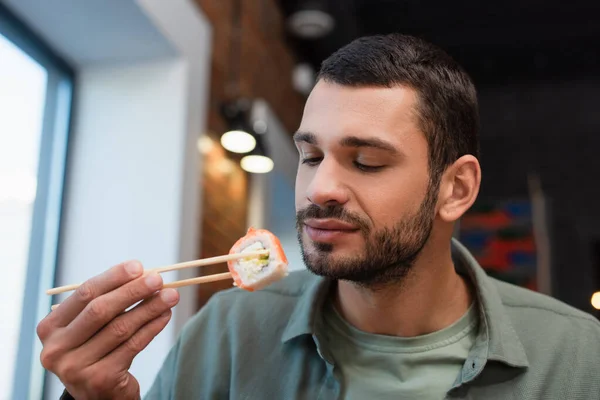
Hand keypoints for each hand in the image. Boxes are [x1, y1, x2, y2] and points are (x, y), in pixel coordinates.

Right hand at [37, 260, 179, 399]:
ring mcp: (76, 368)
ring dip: (149, 308)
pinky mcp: (100, 380)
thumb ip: (108, 301)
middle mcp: (57, 349)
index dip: (113, 278)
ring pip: (120, 328)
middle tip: (158, 279)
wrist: (97, 395)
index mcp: (50, 328)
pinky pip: (132, 346)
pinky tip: (165, 315)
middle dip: (133, 291)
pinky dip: (152, 327)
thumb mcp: (91, 327)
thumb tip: (142, 274)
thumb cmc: (96, 349)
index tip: (138, 266)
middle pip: (100, 310)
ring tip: (170, 296)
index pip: (84, 294)